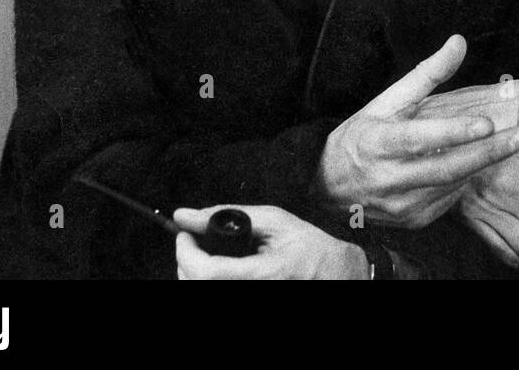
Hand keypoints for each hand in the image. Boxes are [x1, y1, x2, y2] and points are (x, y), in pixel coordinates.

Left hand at [174, 205, 368, 279]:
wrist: (333, 275)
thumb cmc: (310, 249)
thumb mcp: (274, 220)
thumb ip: (228, 213)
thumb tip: (186, 214)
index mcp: (263, 274)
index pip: (205, 272)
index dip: (185, 253)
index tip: (184, 235)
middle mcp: (253, 291)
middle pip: (195, 284)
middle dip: (185, 260)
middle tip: (193, 241)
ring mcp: (249, 297)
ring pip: (198, 288)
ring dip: (193, 272)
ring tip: (206, 254)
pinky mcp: (247, 304)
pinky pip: (212, 291)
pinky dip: (206, 279)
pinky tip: (217, 269)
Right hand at [315, 35, 518, 229]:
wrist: (328, 188)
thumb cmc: (361, 137)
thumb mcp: (386, 100)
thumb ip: (427, 74)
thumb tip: (459, 42)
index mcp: (379, 142)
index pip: (419, 138)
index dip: (453, 133)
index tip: (486, 123)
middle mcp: (389, 178)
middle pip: (446, 168)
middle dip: (489, 152)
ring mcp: (402, 204)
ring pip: (452, 185)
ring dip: (485, 165)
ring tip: (515, 145)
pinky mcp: (413, 221)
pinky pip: (448, 200)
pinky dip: (466, 181)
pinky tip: (478, 164)